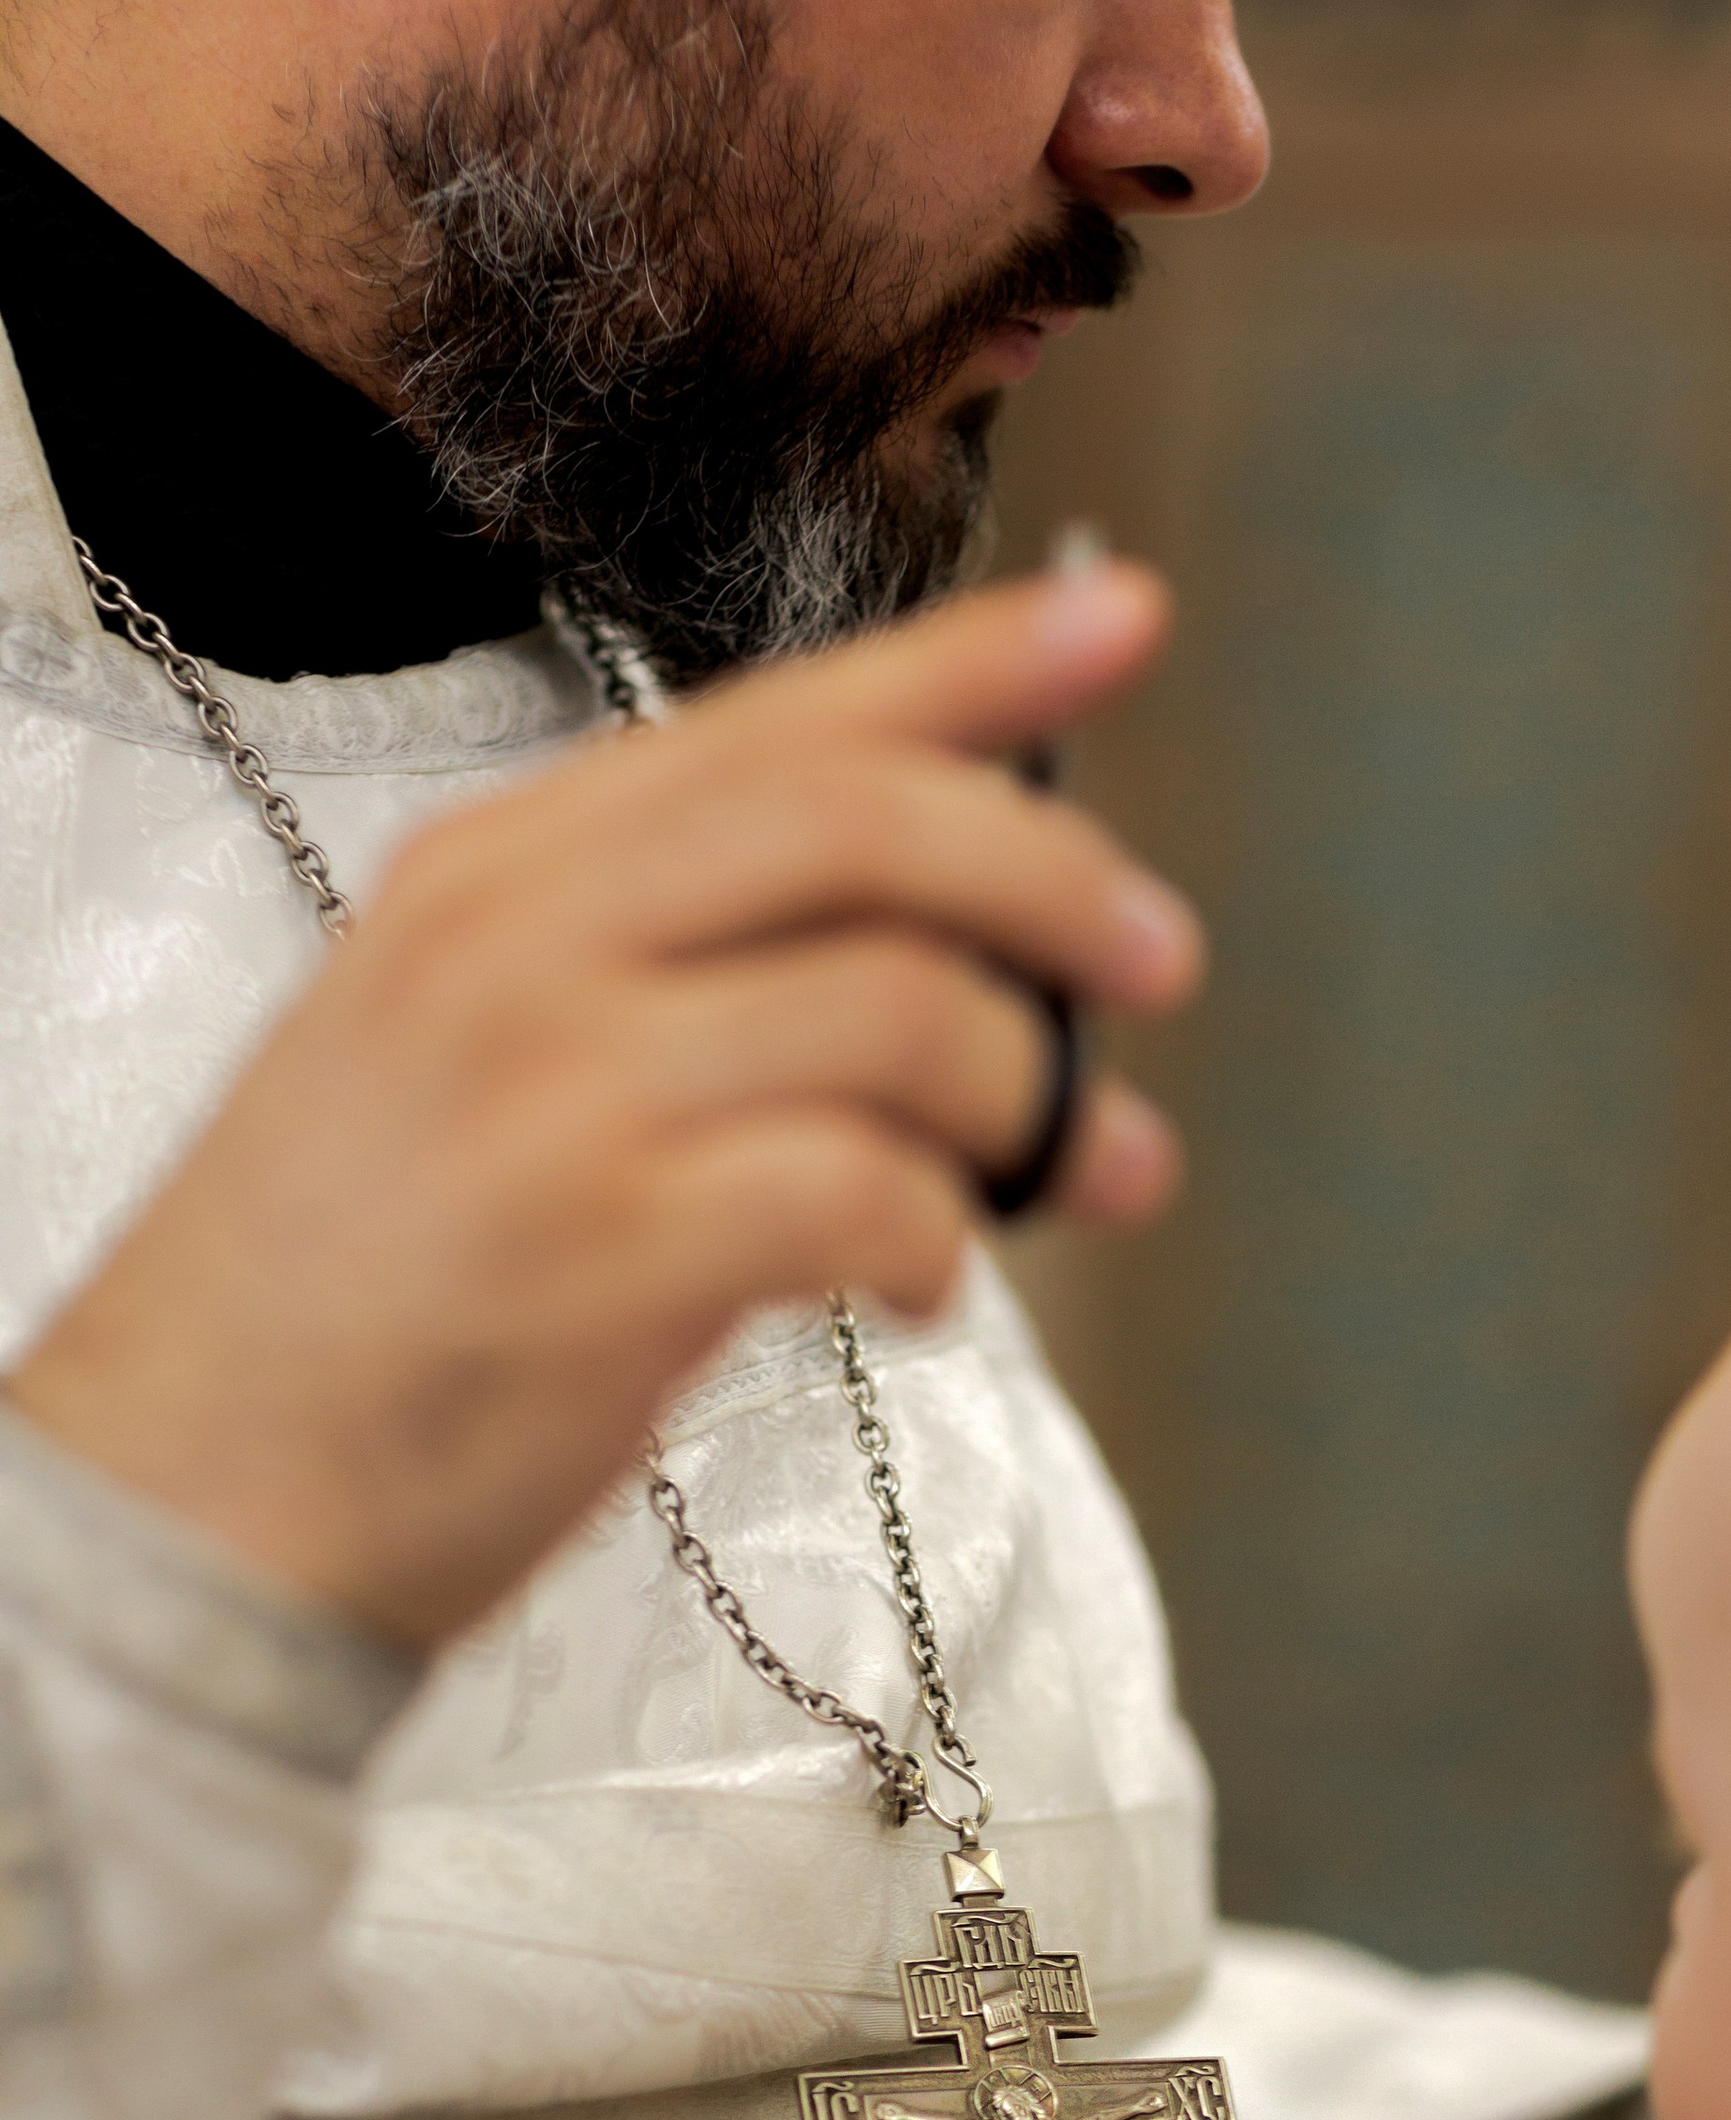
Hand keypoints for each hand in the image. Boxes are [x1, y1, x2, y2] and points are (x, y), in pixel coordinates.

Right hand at [7, 563, 1198, 1649]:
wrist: (186, 1497)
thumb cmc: (353, 1305)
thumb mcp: (467, 1062)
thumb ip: (673, 985)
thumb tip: (944, 979)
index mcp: (497, 872)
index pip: (778, 720)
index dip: (974, 662)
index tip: (1125, 622)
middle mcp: (524, 945)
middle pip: (864, 823)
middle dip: (1054, 879)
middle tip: (1155, 958)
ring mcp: (559, 1089)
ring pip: (901, 1010)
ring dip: (1020, 1099)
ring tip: (1025, 1177)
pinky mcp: (607, 1248)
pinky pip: (868, 1190)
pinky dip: (940, 1241)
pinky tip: (917, 1289)